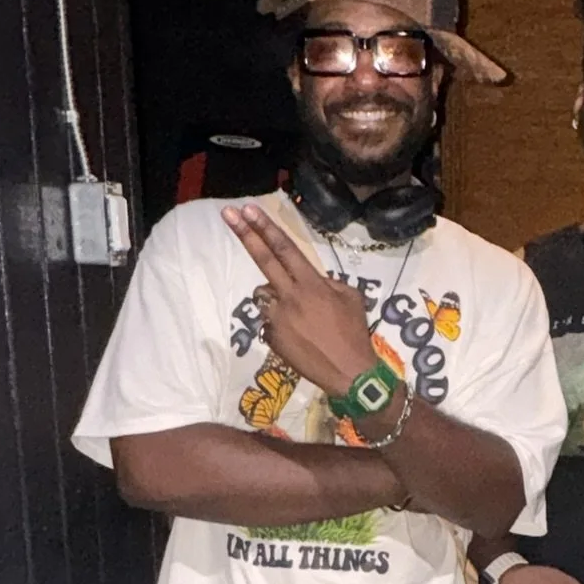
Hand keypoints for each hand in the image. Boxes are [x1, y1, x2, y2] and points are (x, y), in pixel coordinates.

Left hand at [223, 203, 378, 396]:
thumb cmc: (355, 334)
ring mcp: (277, 318)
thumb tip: (311, 279)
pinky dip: (282, 324)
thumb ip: (327, 282)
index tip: (249, 209)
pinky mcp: (271, 337)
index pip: (285, 249)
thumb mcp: (351, 298)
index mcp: (312, 284)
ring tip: (303, 320)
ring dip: (277, 298)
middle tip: (229, 213)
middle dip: (245, 234)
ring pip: (265, 294)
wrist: (349, 374)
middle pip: (264, 260)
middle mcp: (290, 297)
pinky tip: (300, 338)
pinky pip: (270, 321)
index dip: (266, 227)